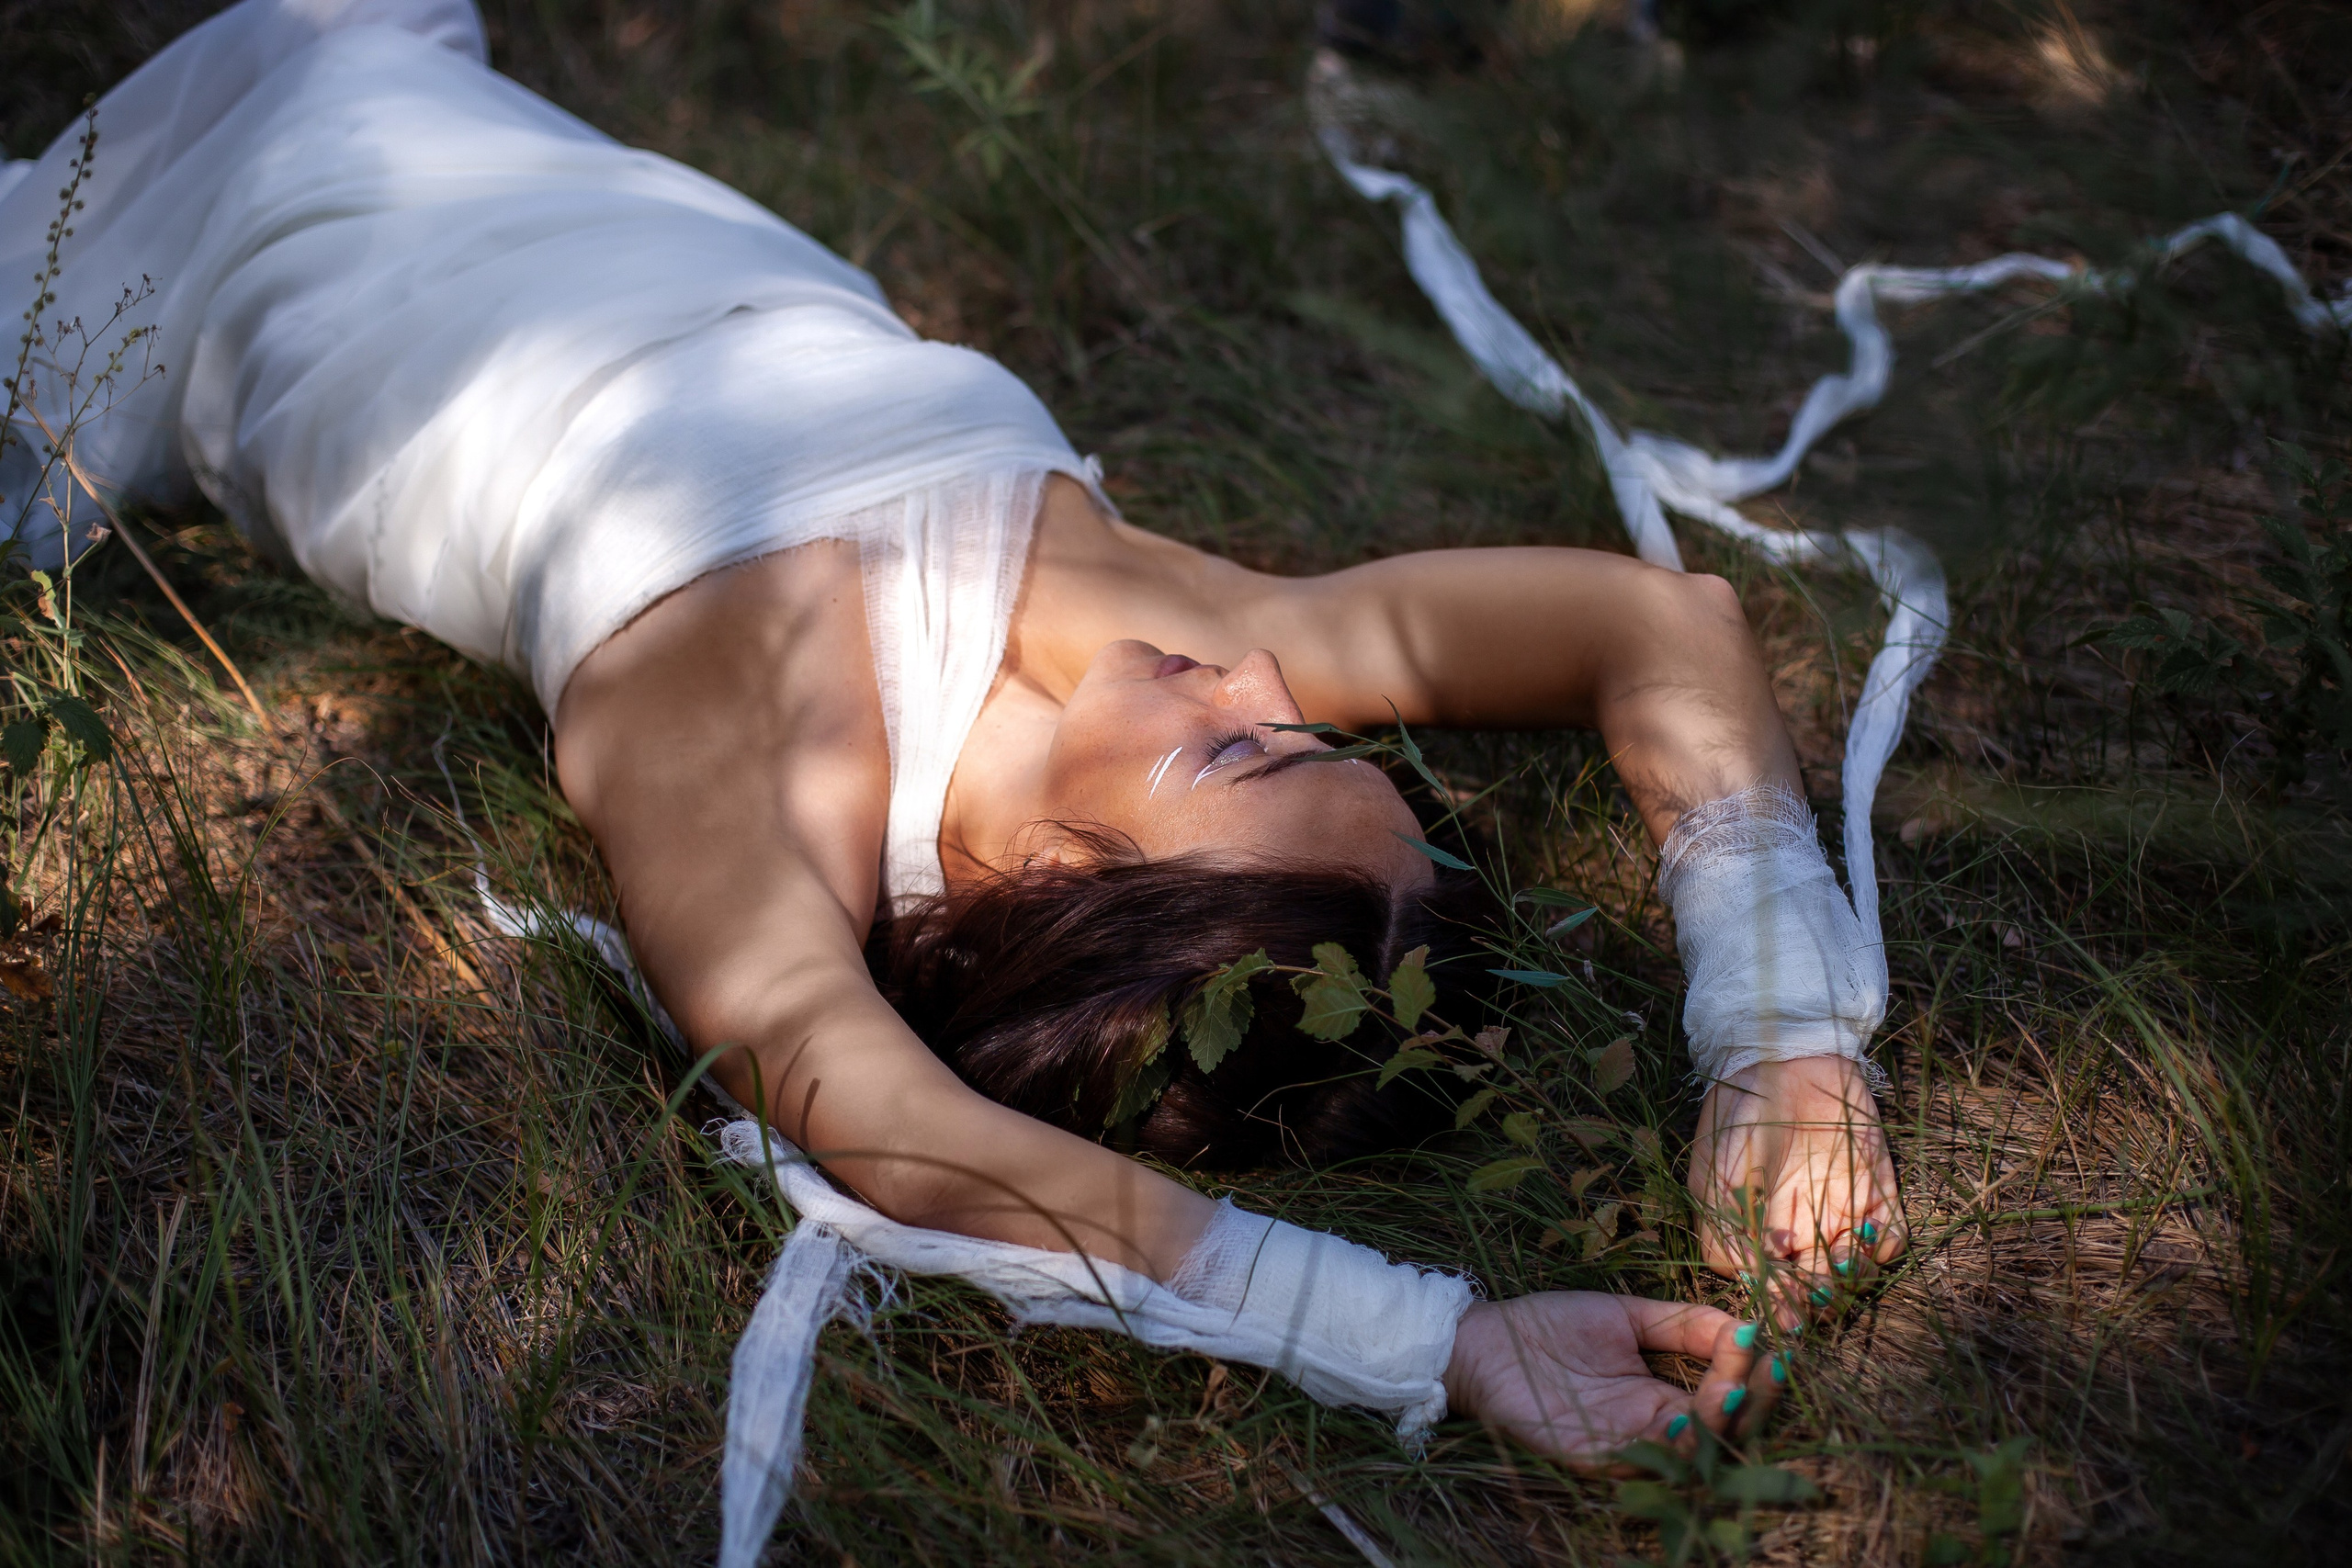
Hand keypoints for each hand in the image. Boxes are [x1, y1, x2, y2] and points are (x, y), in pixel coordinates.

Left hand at [1442, 1294, 1779, 1470]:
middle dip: (1751, 1403)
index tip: (1767, 1340)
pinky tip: (1683, 1419)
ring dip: (1716, 1425)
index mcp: (1661, 1396)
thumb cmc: (1548, 1328)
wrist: (1482, 1341)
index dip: (1749, 1373)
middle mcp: (1649, 1427)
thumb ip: (1682, 1322)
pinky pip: (1638, 1463)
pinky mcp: (1588, 1457)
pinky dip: (1667, 1447)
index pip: (1724, 1396)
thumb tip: (1745, 1323)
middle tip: (1768, 1370)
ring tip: (1728, 1391)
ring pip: (1689, 1453)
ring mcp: (1621, 1445)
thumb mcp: (1624, 1316)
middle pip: (1720, 1432)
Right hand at [1689, 1055, 1904, 1323]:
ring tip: (1840, 1263)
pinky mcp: (1877, 1191)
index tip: (1781, 1302)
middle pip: (1814, 1285)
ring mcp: (1841, 1212)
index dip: (1777, 1300)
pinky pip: (1891, 1235)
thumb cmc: (1737, 1115)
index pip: (1770, 1284)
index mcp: (1757, 1231)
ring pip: (1853, 1269)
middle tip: (1814, 1294)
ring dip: (1849, 1278)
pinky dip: (1884, 1246)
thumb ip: (1723, 1229)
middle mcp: (1801, 1229)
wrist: (1781, 1059)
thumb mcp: (1715, 1174)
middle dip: (1814, 1298)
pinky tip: (1866, 1235)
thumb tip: (1747, 1279)